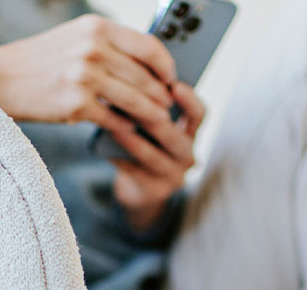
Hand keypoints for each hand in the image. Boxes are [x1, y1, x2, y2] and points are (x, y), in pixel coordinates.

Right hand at [0, 15, 176, 131]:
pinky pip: (114, 119)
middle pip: (145, 76)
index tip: (172, 77)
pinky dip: (126, 127)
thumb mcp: (74, 38)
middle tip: (169, 105)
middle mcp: (93, 49)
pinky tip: (130, 130)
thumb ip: (108, 45)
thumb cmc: (39, 61)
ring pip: (135, 100)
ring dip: (151, 114)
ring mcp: (85, 77)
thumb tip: (146, 63)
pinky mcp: (76, 105)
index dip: (166, 65)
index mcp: (96, 28)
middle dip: (162, 94)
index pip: (148, 45)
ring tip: (157, 121)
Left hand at [111, 81, 204, 229]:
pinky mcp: (155, 191)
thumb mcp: (155, 126)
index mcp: (191, 134)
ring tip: (114, 125)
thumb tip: (132, 80)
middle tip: (133, 101)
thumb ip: (152, 108)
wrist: (141, 186)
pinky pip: (136, 173)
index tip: (174, 85)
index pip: (199, 115)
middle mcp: (188, 156)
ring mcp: (173, 176)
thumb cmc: (146, 143)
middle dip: (153, 119)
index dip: (189, 100)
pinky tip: (107, 147)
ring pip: (153, 156)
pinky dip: (120, 158)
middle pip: (174, 137)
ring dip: (133, 140)